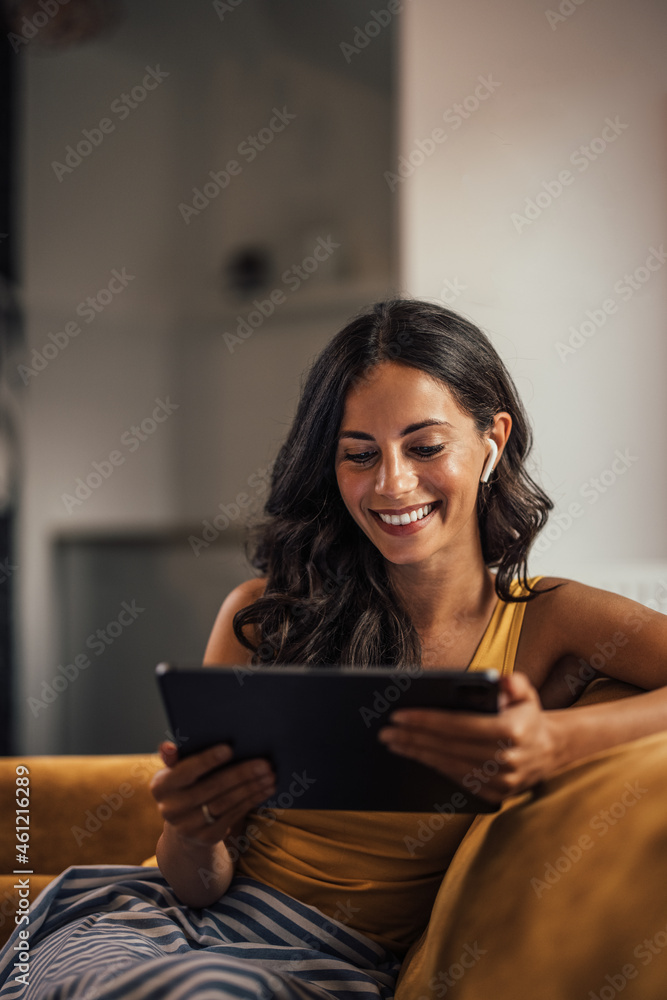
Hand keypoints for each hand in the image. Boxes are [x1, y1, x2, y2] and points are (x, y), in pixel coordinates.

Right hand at [150, 742, 275, 846]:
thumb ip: (175, 757)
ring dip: (251, 788)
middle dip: (240, 774)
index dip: (206, 760)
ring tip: (270, 774)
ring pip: (225, 803)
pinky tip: (266, 789)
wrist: (185, 824)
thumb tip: (168, 746)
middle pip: (211, 788)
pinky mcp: (207, 837)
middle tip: (264, 763)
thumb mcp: (177, 771)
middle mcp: (171, 809)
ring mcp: (188, 826)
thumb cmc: (186, 785)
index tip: (229, 749)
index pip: (185, 771)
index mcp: (160, 786)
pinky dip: (252, 800)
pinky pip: (233, 815)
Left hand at [377, 672, 559, 803]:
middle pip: (448, 747)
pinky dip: (434, 766)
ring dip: (417, 754)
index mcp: (512, 731)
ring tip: (394, 742)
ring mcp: (502, 781)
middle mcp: (507, 759)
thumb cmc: (527, 714)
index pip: (458, 725)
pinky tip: (416, 755)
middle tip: (386, 730)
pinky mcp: (496, 795)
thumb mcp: (527, 691)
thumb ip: (516, 682)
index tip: (399, 715)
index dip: (426, 720)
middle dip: (413, 738)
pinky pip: (457, 779)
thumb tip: (504, 681)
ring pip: (449, 765)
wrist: (550, 750)